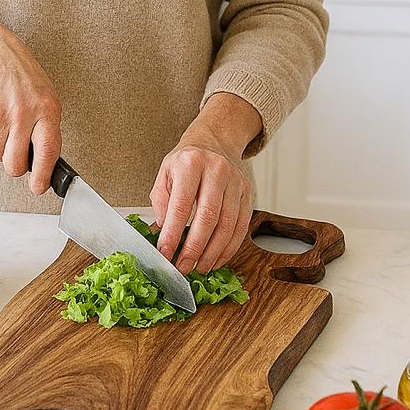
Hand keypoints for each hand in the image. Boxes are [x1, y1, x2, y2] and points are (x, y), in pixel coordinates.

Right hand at [0, 22, 61, 193]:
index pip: (47, 151)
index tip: (39, 188)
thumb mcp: (48, 99)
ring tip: (9, 127)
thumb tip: (46, 165)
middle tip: (20, 155)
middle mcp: (22, 114)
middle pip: (15, 165)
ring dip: (3, 149)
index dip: (42, 176)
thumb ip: (48, 131)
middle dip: (17, 167)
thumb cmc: (25, 79)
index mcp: (46, 110)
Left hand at [150, 127, 253, 274]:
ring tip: (199, 267)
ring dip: (212, 252)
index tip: (165, 253)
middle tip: (183, 266)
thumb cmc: (187, 161)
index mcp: (191, 163)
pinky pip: (241, 227)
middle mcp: (216, 170)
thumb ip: (161, 202)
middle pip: (208, 217)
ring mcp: (235, 182)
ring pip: (227, 225)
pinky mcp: (247, 193)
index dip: (172, 233)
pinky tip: (216, 259)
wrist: (214, 142)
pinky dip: (229, 248)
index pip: (181, 205)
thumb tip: (163, 232)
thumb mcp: (165, 173)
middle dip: (194, 248)